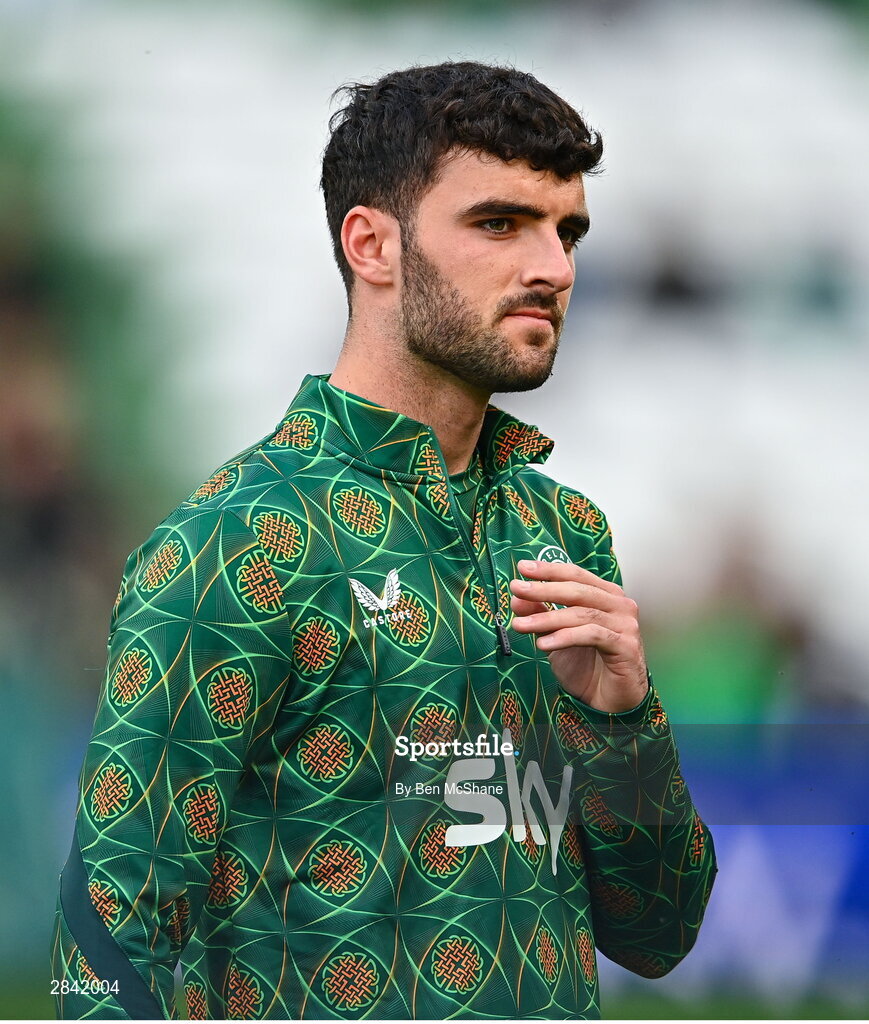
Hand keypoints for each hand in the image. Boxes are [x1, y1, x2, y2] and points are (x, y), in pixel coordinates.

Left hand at [509, 559, 647, 712]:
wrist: (610, 701)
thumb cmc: (587, 666)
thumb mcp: (556, 637)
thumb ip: (540, 615)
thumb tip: (517, 597)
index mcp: (606, 596)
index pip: (575, 575)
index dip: (549, 570)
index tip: (522, 568)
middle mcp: (619, 605)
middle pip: (578, 590)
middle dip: (544, 589)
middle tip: (517, 588)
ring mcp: (625, 625)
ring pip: (581, 613)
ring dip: (547, 618)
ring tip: (520, 625)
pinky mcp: (626, 646)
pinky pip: (592, 635)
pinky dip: (564, 638)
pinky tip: (543, 644)